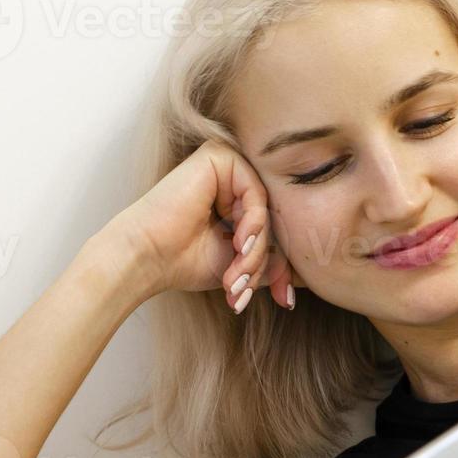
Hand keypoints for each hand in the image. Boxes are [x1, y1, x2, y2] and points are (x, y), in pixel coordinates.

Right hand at [104, 139, 297, 312]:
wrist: (146, 259)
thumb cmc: (185, 262)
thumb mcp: (243, 265)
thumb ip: (274, 262)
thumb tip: (311, 277)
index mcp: (238, 201)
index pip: (277, 230)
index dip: (283, 268)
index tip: (285, 301)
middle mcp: (234, 180)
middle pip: (276, 220)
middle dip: (268, 262)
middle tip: (249, 289)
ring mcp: (227, 166)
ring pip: (268, 210)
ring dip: (257, 250)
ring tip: (237, 275)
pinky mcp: (218, 157)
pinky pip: (256, 192)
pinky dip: (253, 223)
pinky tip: (238, 244)